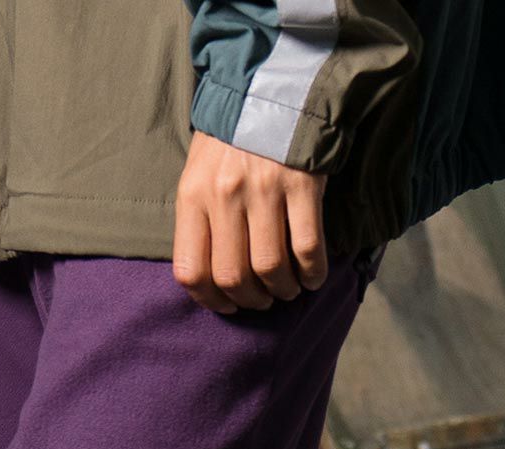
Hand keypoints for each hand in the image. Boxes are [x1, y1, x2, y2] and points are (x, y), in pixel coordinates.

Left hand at [173, 132, 327, 315]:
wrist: (273, 85)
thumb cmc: (233, 138)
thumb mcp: (200, 173)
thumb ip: (201, 220)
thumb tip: (211, 277)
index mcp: (193, 196)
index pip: (191, 271)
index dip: (210, 301)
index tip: (228, 305)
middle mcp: (225, 195)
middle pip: (233, 276)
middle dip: (250, 300)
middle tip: (262, 300)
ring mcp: (264, 189)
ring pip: (270, 268)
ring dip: (282, 290)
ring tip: (287, 289)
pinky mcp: (301, 184)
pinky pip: (308, 247)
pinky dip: (312, 272)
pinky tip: (313, 277)